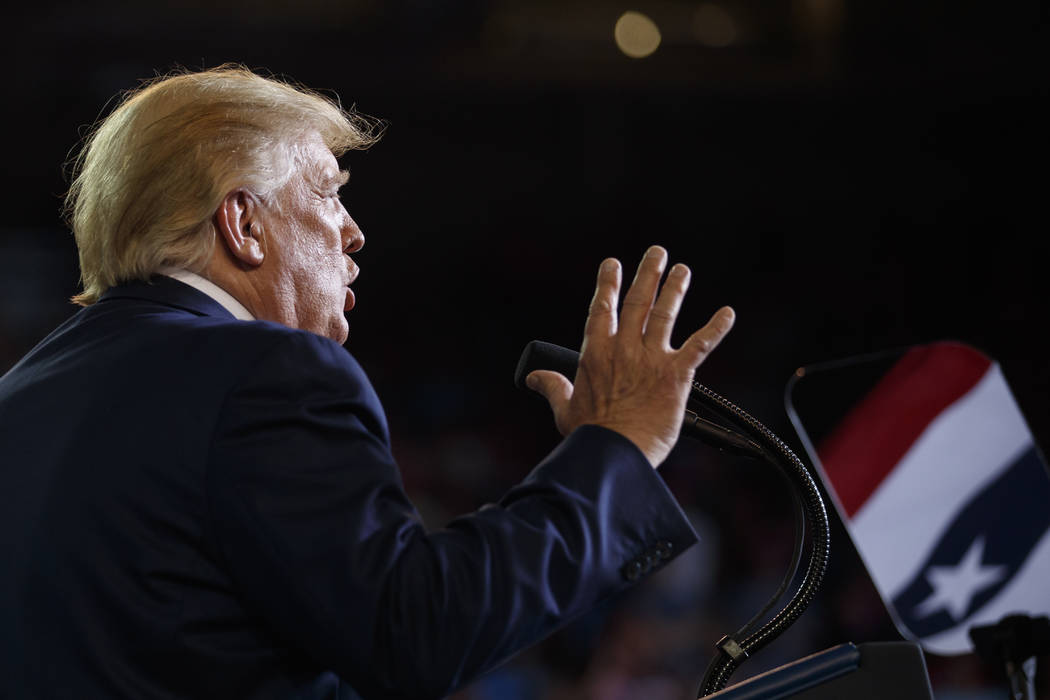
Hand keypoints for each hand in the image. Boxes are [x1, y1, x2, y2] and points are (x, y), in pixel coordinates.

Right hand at [526, 246, 734, 466]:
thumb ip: (552, 387)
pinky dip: (716, 328)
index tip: (612, 264)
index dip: (608, 284)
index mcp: (596, 354)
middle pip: (637, 302)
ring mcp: (651, 359)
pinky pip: (700, 346)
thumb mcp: (563, 409)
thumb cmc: (589, 436)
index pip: (602, 309)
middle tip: (656, 253)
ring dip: (675, 289)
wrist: (615, 453)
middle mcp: (624, 349)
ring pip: (665, 315)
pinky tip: (728, 313)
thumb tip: (533, 377)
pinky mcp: (677, 375)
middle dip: (647, 274)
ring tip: (682, 270)